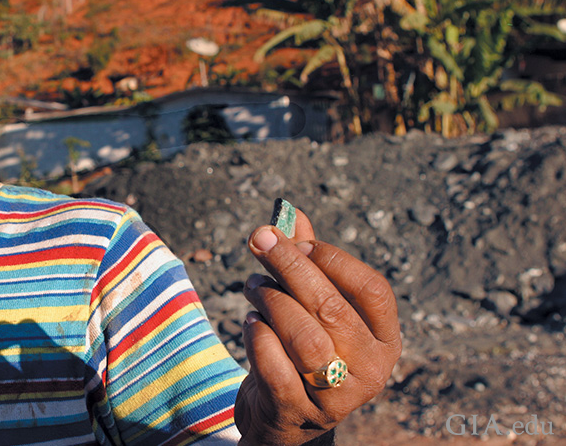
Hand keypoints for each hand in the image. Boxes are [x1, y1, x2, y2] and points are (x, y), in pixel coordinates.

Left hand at [234, 209, 400, 445]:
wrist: (284, 419)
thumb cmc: (300, 350)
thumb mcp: (313, 310)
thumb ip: (308, 263)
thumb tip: (291, 214)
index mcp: (385, 339)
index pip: (372, 289)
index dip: (333, 259)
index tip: (298, 242)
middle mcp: (370, 369)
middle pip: (330, 307)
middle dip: (288, 266)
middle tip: (258, 242)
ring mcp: (335, 395)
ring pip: (301, 336)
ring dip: (269, 300)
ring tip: (252, 287)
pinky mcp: (297, 411)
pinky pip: (273, 364)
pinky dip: (256, 335)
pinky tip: (249, 322)